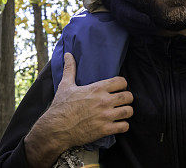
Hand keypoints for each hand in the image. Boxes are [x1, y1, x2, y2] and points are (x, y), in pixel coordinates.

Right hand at [25, 53, 132, 167]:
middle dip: (126, 97)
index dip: (121, 84)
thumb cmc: (61, 106)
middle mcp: (104, 101)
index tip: (118, 87)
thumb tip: (68, 54)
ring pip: (128, 111)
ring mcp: (105, 116)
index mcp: (96, 89)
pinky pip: (124, 126)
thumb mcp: (65, 85)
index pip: (121, 81)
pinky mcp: (105, 130)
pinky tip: (117, 123)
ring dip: (126, 111)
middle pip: (128, 96)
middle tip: (121, 100)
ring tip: (120, 111)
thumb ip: (70, 69)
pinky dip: (123, 125)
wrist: (57, 128)